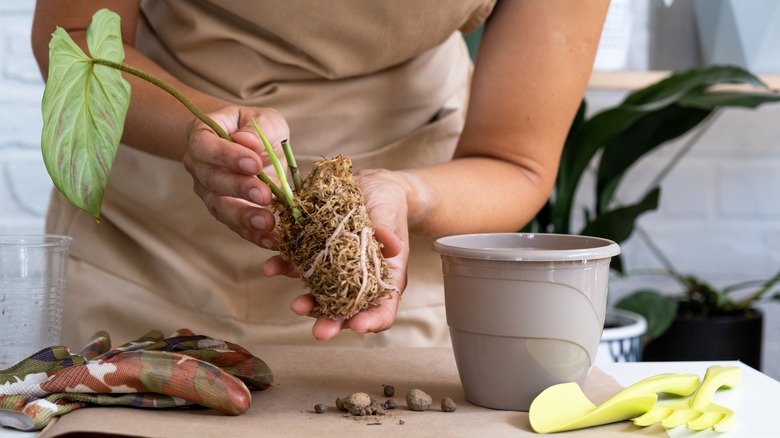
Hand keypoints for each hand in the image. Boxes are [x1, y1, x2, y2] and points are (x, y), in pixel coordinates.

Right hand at [183, 106, 289, 247]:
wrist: (257, 148)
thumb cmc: (258, 129)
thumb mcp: (264, 120)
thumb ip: (258, 129)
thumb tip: (248, 141)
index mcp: (203, 135)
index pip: (204, 146)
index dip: (226, 155)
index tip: (253, 163)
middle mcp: (199, 166)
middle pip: (212, 179)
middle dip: (239, 188)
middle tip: (264, 195)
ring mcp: (209, 192)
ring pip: (220, 207)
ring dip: (244, 217)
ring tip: (267, 222)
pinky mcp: (226, 212)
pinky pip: (235, 226)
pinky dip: (253, 235)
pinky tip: (270, 239)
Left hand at [283, 168, 411, 339]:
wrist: (369, 187)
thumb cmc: (388, 205)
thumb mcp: (390, 216)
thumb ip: (387, 232)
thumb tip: (392, 246)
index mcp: (384, 278)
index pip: (383, 310)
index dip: (372, 320)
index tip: (359, 326)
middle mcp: (357, 280)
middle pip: (347, 310)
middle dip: (332, 321)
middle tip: (320, 332)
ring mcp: (333, 269)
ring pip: (320, 294)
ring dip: (307, 303)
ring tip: (296, 306)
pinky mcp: (313, 253)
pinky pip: (296, 265)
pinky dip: (283, 267)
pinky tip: (271, 267)